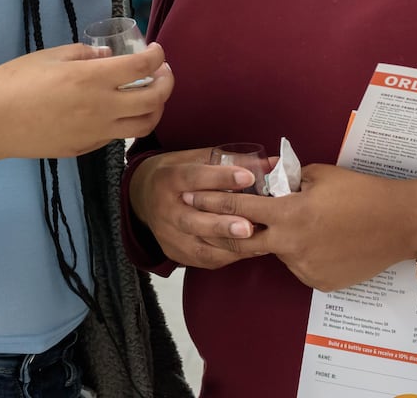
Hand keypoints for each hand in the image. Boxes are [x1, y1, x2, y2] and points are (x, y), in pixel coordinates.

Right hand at [0, 42, 171, 161]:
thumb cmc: (13, 82)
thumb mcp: (50, 56)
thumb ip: (85, 54)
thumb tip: (108, 56)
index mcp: (92, 79)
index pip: (142, 67)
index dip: (157, 56)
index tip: (156, 50)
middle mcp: (102, 108)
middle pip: (154, 100)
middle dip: (166, 82)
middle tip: (162, 71)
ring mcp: (96, 133)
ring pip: (144, 125)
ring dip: (155, 108)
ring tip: (149, 94)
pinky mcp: (85, 148)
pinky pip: (118, 136)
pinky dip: (128, 122)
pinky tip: (117, 110)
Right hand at [128, 149, 265, 269]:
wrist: (143, 198)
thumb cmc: (177, 174)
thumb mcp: (195, 159)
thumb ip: (231, 160)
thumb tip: (272, 163)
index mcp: (168, 179)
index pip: (194, 178)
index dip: (221, 178)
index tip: (248, 178)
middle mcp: (165, 209)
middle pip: (193, 220)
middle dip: (223, 224)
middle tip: (249, 225)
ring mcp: (169, 234)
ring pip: (200, 244)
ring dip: (231, 244)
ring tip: (258, 241)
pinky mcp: (175, 253)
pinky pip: (205, 259)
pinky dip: (230, 255)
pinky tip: (252, 249)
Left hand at [185, 164, 416, 292]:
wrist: (400, 223)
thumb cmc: (361, 192)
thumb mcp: (320, 175)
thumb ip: (287, 180)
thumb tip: (266, 180)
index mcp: (290, 214)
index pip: (239, 209)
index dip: (212, 203)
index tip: (190, 197)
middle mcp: (291, 245)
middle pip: (246, 240)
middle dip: (225, 229)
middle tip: (205, 220)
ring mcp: (305, 268)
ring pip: (278, 252)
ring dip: (279, 239)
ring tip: (306, 224)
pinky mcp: (319, 283)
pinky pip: (300, 265)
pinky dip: (302, 253)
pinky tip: (323, 241)